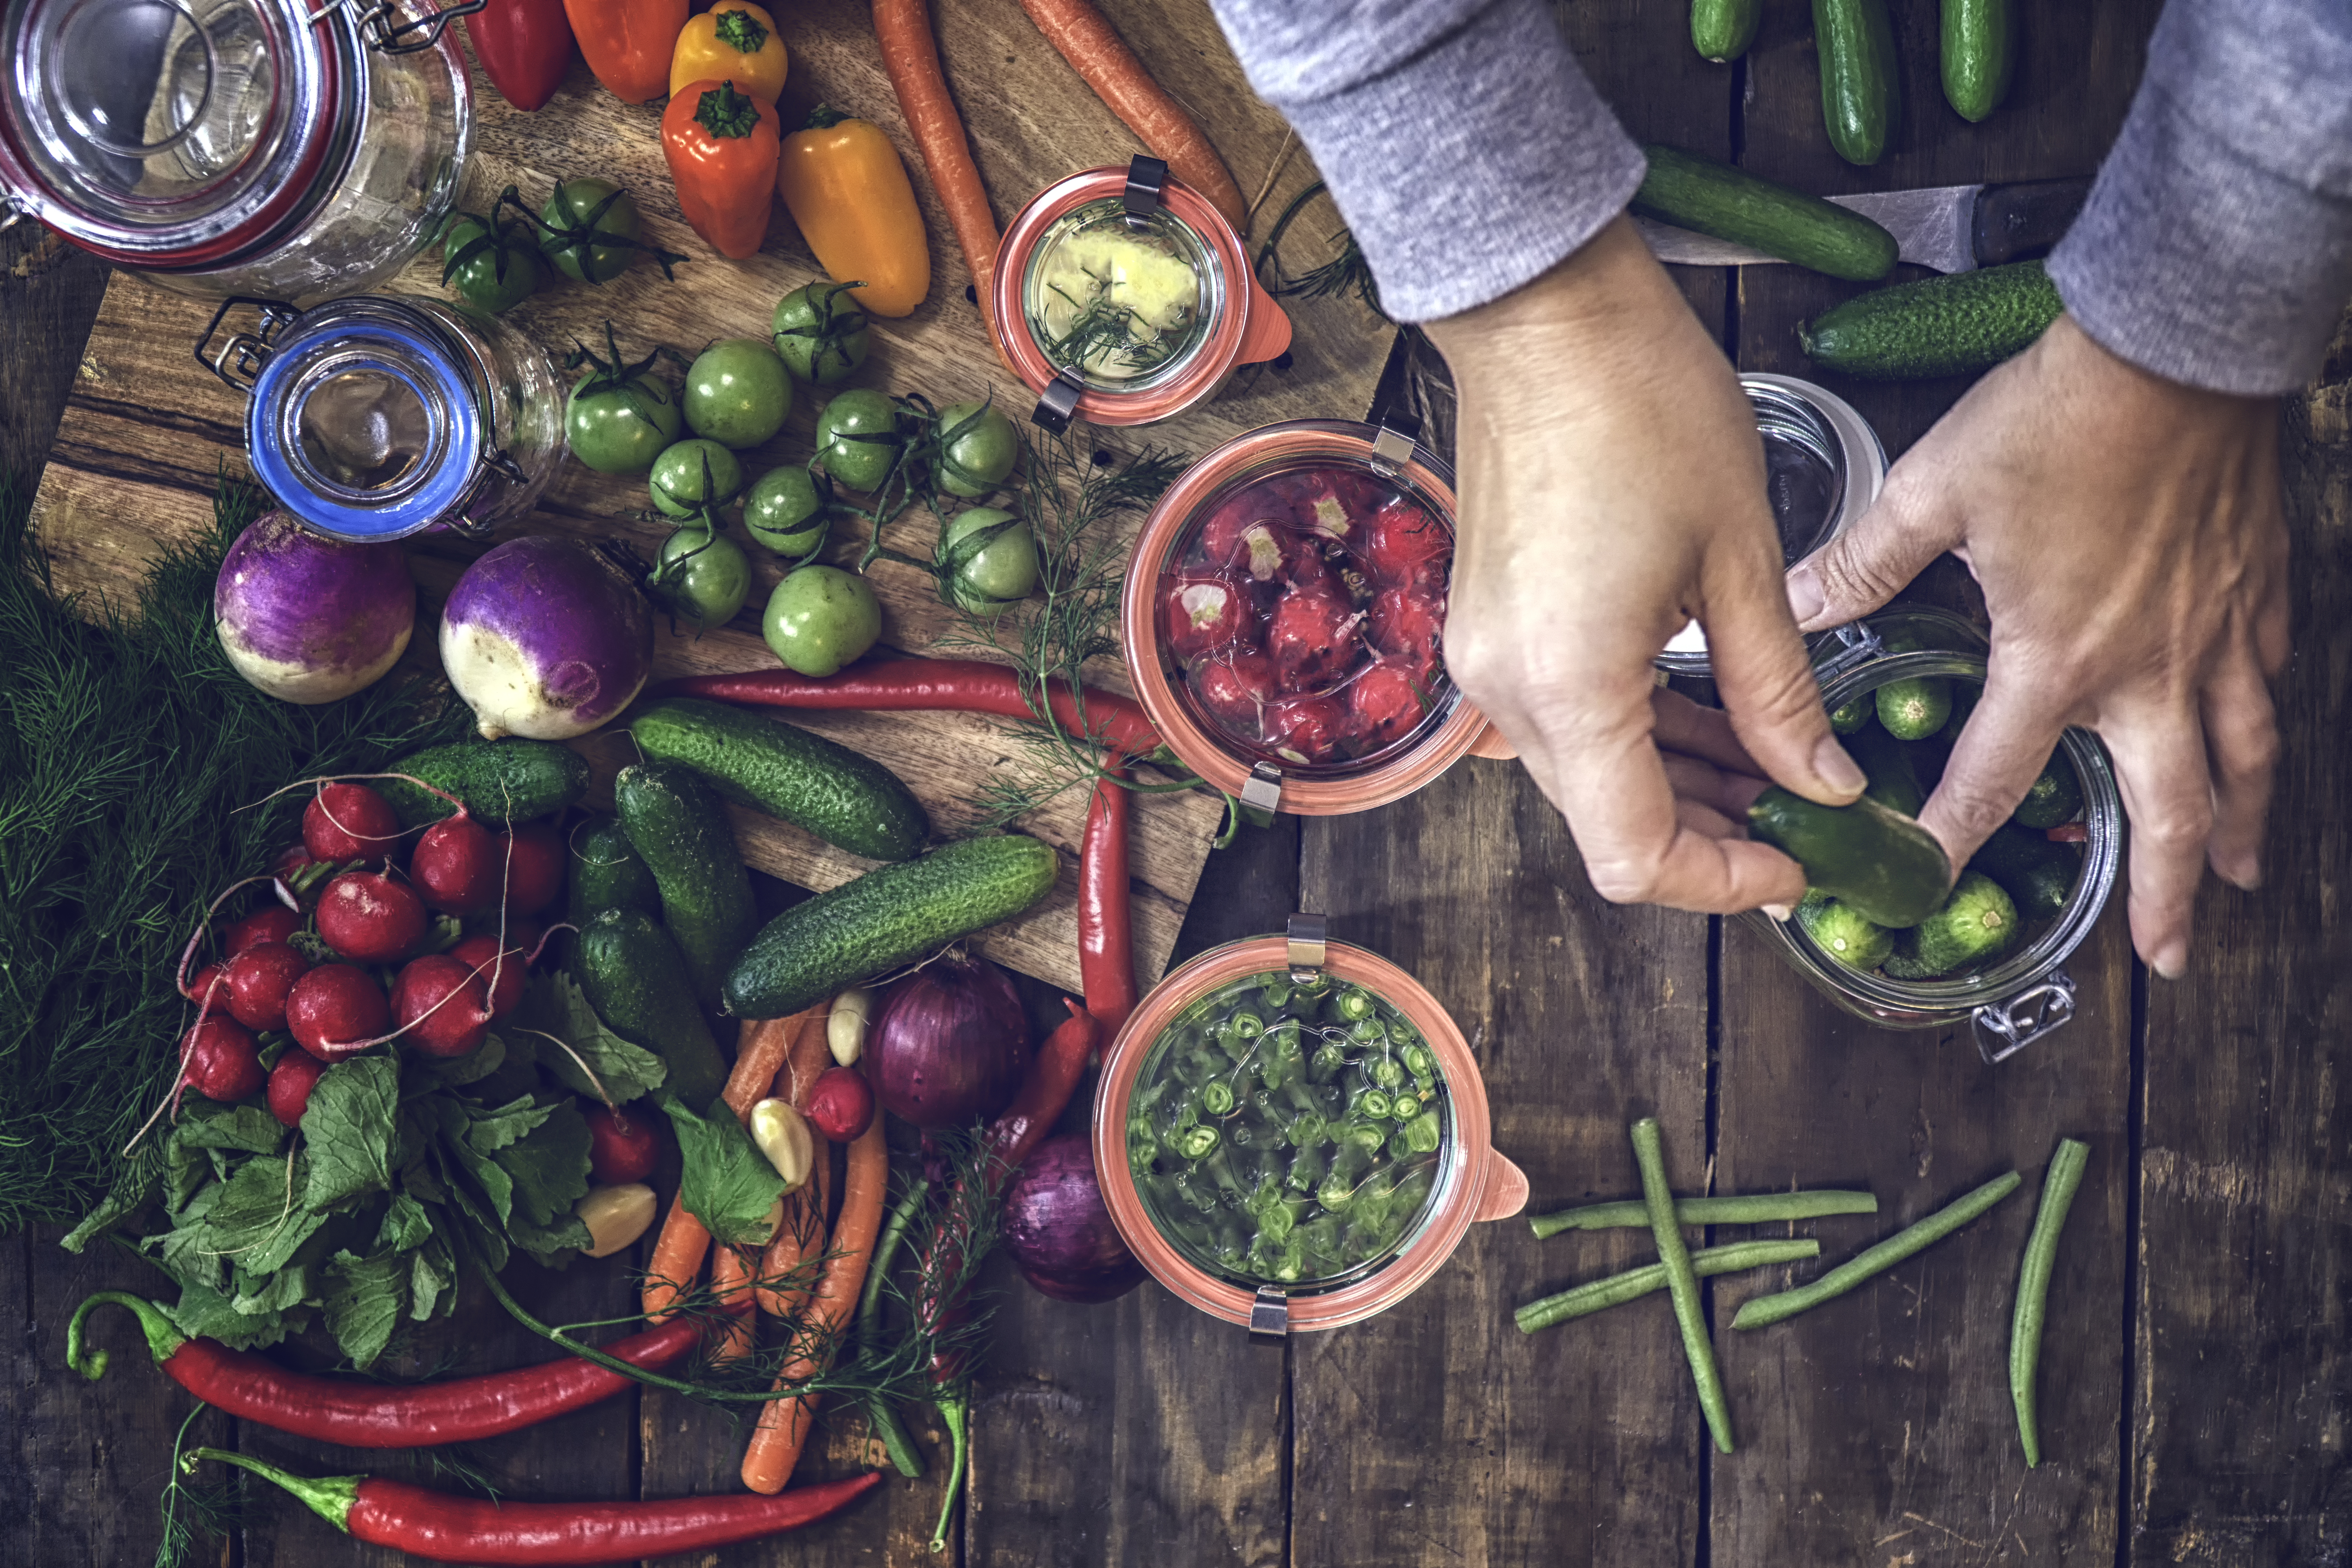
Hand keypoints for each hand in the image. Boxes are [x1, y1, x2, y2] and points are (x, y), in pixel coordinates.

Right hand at [1422, 216, 1866, 912]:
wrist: (1545, 317)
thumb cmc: (1641, 405)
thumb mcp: (1742, 560)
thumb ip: (1778, 693)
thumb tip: (1823, 784)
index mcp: (1571, 684)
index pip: (1635, 855)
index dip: (1723, 882)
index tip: (1798, 863)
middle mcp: (1509, 691)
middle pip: (1608, 825)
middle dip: (1711, 838)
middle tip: (1806, 817)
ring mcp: (1488, 662)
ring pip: (1587, 778)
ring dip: (1676, 787)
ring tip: (1773, 765)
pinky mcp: (1489, 630)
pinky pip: (1566, 720)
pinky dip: (1636, 736)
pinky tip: (1709, 715)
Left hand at [1784, 314, 2289, 977]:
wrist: (2173, 351)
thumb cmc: (2056, 420)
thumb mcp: (1934, 491)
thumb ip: (1862, 560)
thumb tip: (1796, 601)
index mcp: (2057, 658)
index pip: (1995, 778)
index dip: (1955, 835)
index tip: (1931, 879)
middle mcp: (2147, 669)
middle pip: (2168, 812)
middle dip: (2169, 893)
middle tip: (2166, 957)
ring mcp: (2215, 636)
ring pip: (2241, 763)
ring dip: (2239, 831)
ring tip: (2240, 885)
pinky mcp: (2256, 593)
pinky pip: (2269, 685)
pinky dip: (2265, 731)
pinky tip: (2259, 751)